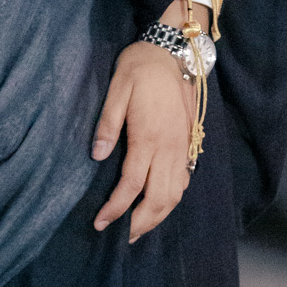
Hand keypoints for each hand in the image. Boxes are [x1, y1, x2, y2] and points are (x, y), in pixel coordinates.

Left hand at [91, 0, 206, 243]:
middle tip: (123, 237)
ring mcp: (182, 145)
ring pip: (176, 193)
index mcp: (148, 137)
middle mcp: (169, 147)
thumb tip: (97, 157)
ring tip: (142, 227)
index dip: (116, 209)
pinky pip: (185, 178)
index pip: (132, 185)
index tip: (101, 223)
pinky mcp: (190, 140)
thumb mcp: (117, 89)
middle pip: (159, 198)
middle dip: (141, 223)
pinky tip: (163, 202)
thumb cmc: (140, 67)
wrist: (173, 49)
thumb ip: (107, 124)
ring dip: (160, 215)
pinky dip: (174, 197)